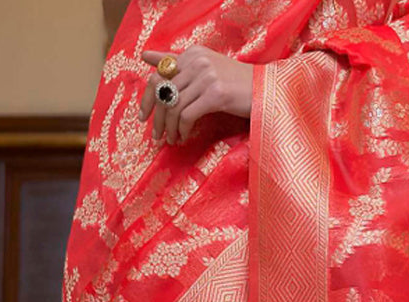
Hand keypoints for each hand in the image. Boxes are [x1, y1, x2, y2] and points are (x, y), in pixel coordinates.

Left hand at [139, 47, 253, 144]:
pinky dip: (183, 130)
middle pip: (164, 91)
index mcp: (193, 53)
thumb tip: (145, 56)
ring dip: (170, 128)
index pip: (159, 74)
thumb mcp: (205, 68)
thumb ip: (178, 63)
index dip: (147, 97)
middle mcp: (197, 61)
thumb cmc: (235, 84)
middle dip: (157, 118)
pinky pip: (188, 115)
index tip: (143, 116)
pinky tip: (185, 137)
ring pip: (174, 105)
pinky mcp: (215, 94)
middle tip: (156, 136)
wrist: (265, 90)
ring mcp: (206, 76)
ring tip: (172, 140)